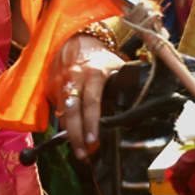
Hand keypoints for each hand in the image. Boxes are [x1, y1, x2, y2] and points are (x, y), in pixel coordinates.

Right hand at [49, 32, 123, 158]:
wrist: (75, 40)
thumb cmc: (100, 57)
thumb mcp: (116, 65)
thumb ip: (125, 83)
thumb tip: (143, 104)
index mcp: (94, 73)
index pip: (92, 102)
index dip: (92, 122)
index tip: (93, 140)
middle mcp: (75, 78)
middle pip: (73, 112)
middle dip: (77, 136)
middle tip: (83, 154)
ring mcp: (61, 82)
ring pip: (63, 114)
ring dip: (70, 133)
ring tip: (79, 150)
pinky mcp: (51, 86)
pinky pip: (57, 109)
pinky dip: (64, 123)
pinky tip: (71, 135)